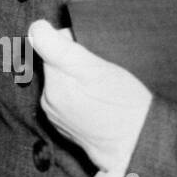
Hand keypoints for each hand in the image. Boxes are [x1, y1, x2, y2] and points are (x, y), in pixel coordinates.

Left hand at [27, 19, 152, 176]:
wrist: (140, 146)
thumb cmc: (125, 106)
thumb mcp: (95, 69)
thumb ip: (59, 49)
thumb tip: (36, 29)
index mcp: (52, 85)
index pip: (49, 45)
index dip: (70, 41)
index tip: (89, 49)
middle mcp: (49, 102)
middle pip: (55, 64)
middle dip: (73, 61)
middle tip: (100, 71)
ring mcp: (57, 117)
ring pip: (62, 82)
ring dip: (77, 79)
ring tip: (102, 88)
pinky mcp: (67, 128)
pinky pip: (68, 100)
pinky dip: (80, 95)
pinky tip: (98, 101)